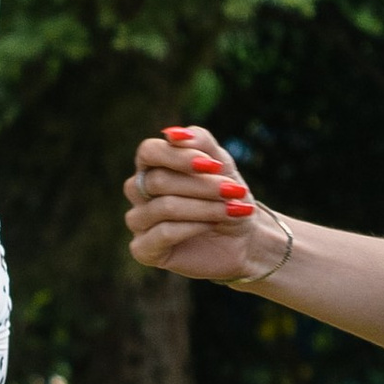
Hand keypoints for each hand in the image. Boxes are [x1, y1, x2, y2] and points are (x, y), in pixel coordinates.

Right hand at [125, 126, 286, 286]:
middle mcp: (139, 192)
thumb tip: (174, 134)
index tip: (212, 165)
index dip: (178, 156)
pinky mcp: (144, 249)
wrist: (244, 238)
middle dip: (201, 186)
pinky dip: (192, 228)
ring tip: (231, 209)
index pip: (149, 152)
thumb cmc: (228, 196)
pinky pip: (161, 234)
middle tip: (233, 191)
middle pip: (159, 181)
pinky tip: (211, 226)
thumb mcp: (221, 163)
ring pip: (163, 207)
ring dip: (203, 207)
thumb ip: (200, 142)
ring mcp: (139, 221)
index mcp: (152, 166)